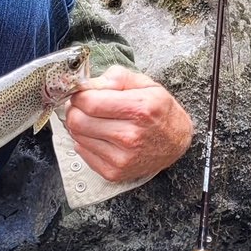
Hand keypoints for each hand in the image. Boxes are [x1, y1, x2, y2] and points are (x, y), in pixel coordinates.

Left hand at [63, 66, 194, 182]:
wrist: (175, 142)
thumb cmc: (160, 111)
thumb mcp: (146, 84)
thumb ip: (116, 77)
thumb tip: (88, 84)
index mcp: (139, 109)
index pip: (90, 103)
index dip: (79, 95)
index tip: (81, 93)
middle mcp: (130, 136)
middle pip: (78, 121)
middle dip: (75, 110)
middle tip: (82, 106)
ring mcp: (121, 158)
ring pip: (77, 137)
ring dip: (80, 126)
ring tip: (95, 120)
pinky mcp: (114, 172)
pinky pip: (82, 153)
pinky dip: (86, 141)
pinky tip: (100, 136)